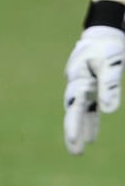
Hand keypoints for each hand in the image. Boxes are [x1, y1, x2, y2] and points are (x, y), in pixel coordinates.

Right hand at [65, 23, 124, 153]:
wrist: (105, 32)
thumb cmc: (108, 46)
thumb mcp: (111, 65)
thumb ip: (109, 87)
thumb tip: (108, 111)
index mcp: (78, 79)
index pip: (75, 105)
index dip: (74, 123)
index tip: (74, 140)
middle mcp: (77, 84)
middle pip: (73, 112)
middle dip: (74, 132)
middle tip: (75, 152)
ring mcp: (83, 86)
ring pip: (80, 112)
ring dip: (80, 130)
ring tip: (78, 150)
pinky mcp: (91, 87)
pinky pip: (88, 108)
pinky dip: (89, 121)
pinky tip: (91, 136)